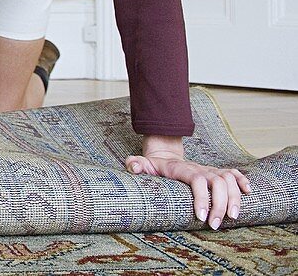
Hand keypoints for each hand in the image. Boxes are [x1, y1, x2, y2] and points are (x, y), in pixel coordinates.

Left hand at [126, 134, 250, 228]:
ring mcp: (208, 170)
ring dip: (234, 198)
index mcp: (182, 168)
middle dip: (220, 204)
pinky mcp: (216, 172)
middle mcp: (199, 168)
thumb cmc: (154, 165)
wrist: (165, 155)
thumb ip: (135, 164)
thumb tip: (133, 166)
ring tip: (233, 218)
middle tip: (215, 224)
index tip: (201, 216)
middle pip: (217, 182)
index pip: (196, 180)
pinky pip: (233, 173)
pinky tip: (248, 193)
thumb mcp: (142, 164)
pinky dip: (242, 181)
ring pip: (228, 179)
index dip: (201, 197)